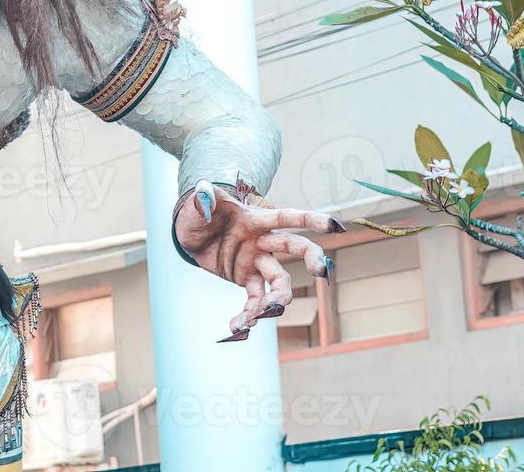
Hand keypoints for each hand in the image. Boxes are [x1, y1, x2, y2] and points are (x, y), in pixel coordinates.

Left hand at [173, 179, 343, 342]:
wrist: (187, 234)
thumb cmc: (198, 212)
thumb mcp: (197, 202)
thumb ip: (203, 197)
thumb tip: (205, 196)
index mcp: (255, 220)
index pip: (287, 218)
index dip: (311, 220)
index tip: (335, 226)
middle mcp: (262, 241)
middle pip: (295, 248)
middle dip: (312, 259)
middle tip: (321, 272)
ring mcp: (256, 262)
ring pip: (278, 282)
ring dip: (276, 300)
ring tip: (259, 315)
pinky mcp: (246, 279)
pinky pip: (254, 300)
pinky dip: (249, 315)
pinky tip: (238, 327)